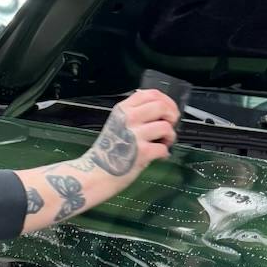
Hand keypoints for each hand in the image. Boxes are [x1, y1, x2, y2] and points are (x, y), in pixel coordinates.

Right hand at [14, 89, 180, 232]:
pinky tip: (159, 156)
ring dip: (170, 136)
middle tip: (170, 126)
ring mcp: (135, 135)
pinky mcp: (142, 152)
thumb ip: (134, 114)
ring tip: (164, 143)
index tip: (169, 110)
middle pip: (161, 106)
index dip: (166, 101)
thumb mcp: (116, 123)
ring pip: (166, 126)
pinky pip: (164, 148)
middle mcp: (129, 119)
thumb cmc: (107, 152)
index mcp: (123, 110)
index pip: (151, 94)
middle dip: (172, 116)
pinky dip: (165, 153)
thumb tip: (158, 110)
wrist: (94, 173)